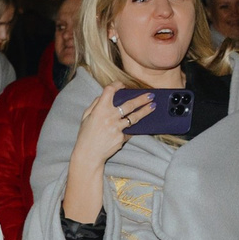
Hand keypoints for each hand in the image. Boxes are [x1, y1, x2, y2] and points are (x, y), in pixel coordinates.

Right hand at [62, 88, 149, 221]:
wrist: (89, 154)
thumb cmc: (86, 135)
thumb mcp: (86, 117)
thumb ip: (95, 105)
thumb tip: (103, 96)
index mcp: (99, 109)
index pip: (109, 91)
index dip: (116, 85)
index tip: (122, 85)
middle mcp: (110, 117)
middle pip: (129, 104)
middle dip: (141, 99)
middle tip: (150, 95)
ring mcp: (117, 128)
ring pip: (134, 117)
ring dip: (145, 111)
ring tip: (153, 106)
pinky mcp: (121, 138)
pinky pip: (130, 131)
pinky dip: (133, 127)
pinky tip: (141, 124)